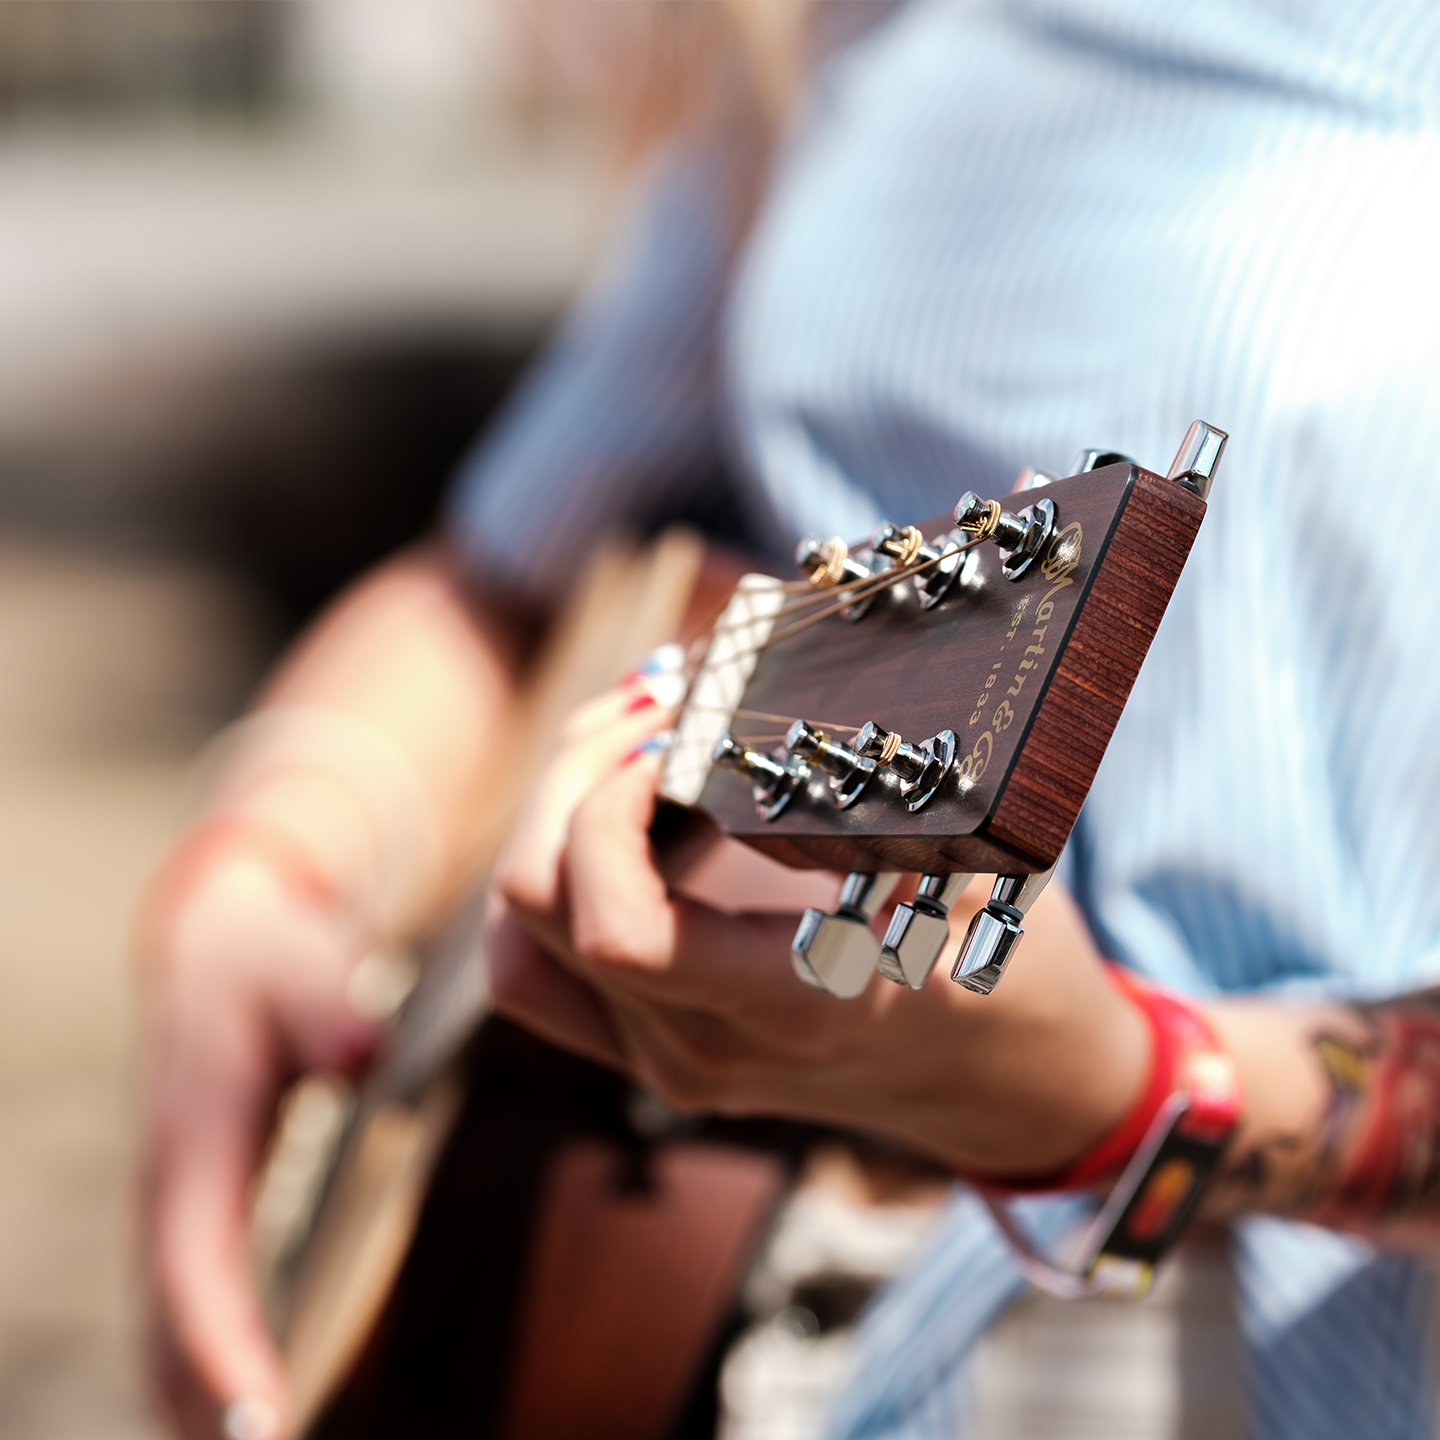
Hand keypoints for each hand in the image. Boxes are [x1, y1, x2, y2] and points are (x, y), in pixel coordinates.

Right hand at [139, 845, 376, 1439]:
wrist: (222, 951)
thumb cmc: (268, 965)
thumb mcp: (295, 962)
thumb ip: (324, 1004)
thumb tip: (357, 1052)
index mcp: (195, 1136)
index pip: (198, 1261)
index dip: (223, 1343)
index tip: (259, 1421)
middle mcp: (173, 1186)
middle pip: (173, 1321)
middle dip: (207, 1405)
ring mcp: (178, 1205)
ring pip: (172, 1326)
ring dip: (200, 1402)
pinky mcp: (197, 1214)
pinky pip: (191, 1308)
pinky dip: (206, 1370)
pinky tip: (247, 1416)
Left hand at [494, 698, 1150, 1175]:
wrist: (1003, 1077)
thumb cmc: (1004, 959)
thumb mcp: (979, 867)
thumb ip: (896, 789)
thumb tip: (802, 679)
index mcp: (789, 1006)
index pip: (614, 929)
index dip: (611, 808)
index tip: (682, 733)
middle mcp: (702, 1049)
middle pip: (538, 907)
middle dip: (572, 776)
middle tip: (654, 702)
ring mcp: (664, 1059)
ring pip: (518, 940)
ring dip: (552, 820)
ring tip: (634, 742)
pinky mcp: (648, 1044)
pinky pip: (539, 968)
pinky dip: (555, 876)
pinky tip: (623, 806)